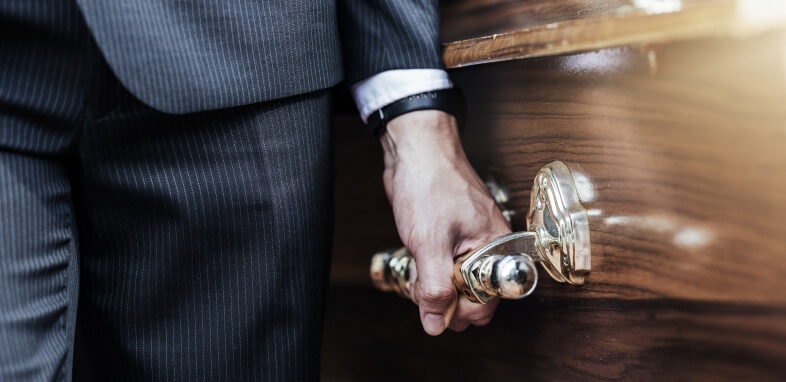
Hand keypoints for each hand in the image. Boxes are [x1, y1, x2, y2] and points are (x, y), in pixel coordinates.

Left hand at [380, 110, 511, 334]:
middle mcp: (487, 247)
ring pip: (454, 282)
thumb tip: (435, 323)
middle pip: (471, 296)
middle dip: (444, 298)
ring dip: (433, 284)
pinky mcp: (451, 236)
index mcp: (496, 248)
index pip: (488, 301)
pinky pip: (445, 265)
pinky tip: (415, 259)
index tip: (435, 307)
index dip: (460, 311)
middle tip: (421, 285)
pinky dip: (428, 268)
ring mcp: (469, 241)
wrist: (415, 150)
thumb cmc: (430, 184)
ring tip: (416, 269)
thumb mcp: (430, 242)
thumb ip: (434, 287)